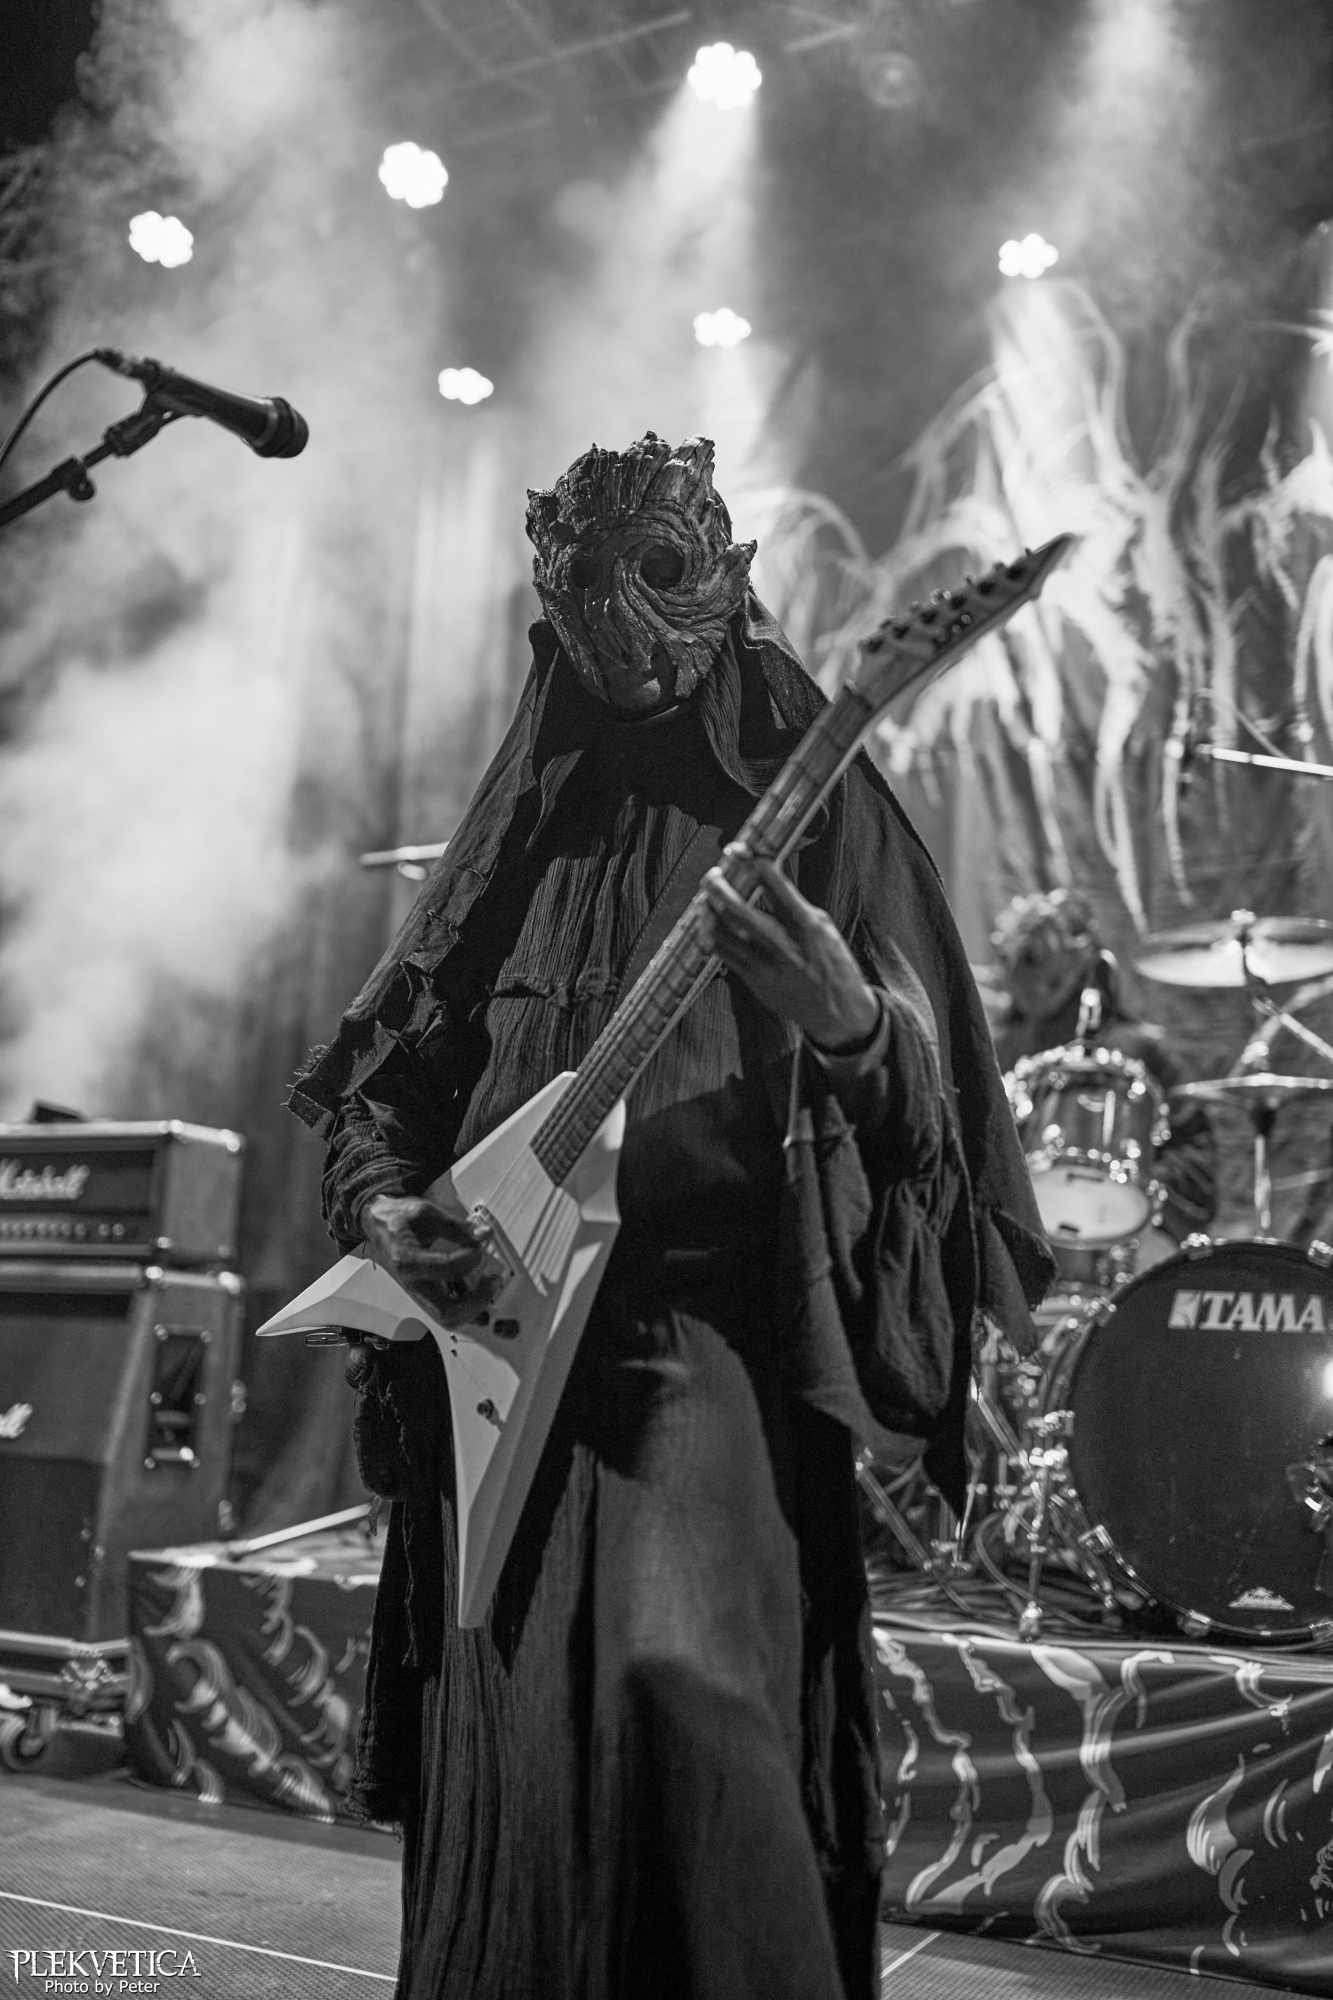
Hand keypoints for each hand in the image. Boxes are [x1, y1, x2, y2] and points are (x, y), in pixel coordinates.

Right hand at [359, 1193, 500, 1325]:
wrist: (377, 1224)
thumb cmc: (397, 1218)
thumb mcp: (425, 1212)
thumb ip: (456, 1226)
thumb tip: (483, 1234)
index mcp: (406, 1260)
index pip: (444, 1268)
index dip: (469, 1257)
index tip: (479, 1244)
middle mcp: (411, 1282)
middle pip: (446, 1310)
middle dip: (476, 1299)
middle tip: (493, 1278)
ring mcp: (418, 1292)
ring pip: (448, 1317)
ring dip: (474, 1306)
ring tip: (489, 1285)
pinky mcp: (425, 1293)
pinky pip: (448, 1309)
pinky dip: (468, 1305)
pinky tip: (480, 1287)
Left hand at [698, 850, 879, 1049]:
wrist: (838, 1013)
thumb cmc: (832, 964)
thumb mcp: (824, 928)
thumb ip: (794, 905)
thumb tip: (766, 877)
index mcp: (808, 926)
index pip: (776, 886)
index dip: (753, 863)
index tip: (739, 850)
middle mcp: (785, 946)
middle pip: (740, 911)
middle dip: (719, 889)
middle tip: (711, 874)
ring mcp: (767, 967)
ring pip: (725, 935)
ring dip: (710, 913)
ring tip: (705, 898)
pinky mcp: (756, 983)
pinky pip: (725, 955)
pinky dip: (714, 937)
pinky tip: (709, 925)